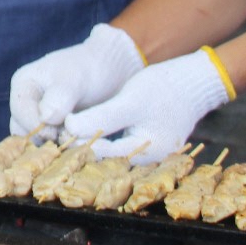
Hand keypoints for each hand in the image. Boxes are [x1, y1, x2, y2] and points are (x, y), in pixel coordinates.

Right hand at [8, 23, 143, 136]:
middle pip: (25, 133)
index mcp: (24, 86)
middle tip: (68, 140)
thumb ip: (59, 98)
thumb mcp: (75, 80)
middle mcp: (27, 105)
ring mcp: (40, 120)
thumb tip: (45, 119)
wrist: (112, 71)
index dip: (36, 126)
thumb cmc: (92, 69)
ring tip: (77, 143)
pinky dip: (66, 150)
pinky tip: (82, 147)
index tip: (56, 132)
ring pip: (39, 144)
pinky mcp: (55, 132)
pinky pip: (54, 148)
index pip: (20, 113)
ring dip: (56, 148)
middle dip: (44, 140)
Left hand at [63, 50, 230, 162]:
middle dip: (79, 146)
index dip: (74, 141)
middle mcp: (145, 162)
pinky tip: (81, 127)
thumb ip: (100, 118)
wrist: (194, 82)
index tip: (53, 129)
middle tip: (51, 132)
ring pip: (108, 154)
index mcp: (144, 154)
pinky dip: (99, 139)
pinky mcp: (142, 145)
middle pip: (103, 159)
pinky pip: (115, 147)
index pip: (99, 154)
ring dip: (87, 143)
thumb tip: (69, 129)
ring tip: (61, 129)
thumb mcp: (129, 101)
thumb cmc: (164, 88)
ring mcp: (146, 155)